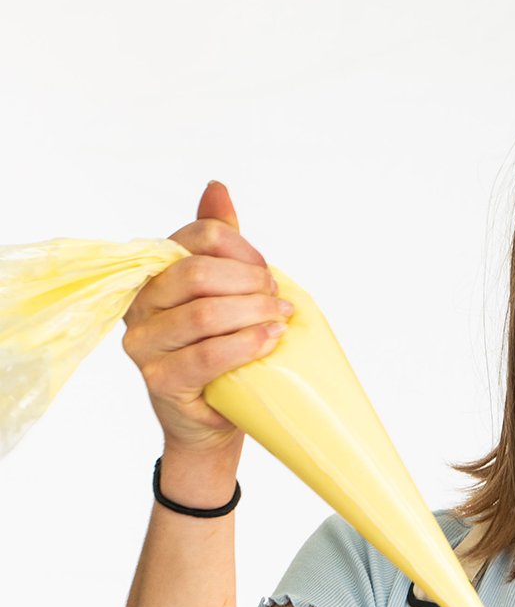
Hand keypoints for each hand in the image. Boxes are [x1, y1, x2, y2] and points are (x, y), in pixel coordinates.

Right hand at [123, 181, 290, 457]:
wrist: (213, 418)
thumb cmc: (221, 350)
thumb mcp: (224, 293)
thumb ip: (219, 243)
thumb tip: (217, 187)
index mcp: (154, 272)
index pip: (196, 238)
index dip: (241, 248)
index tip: (268, 270)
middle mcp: (140, 303)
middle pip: (197, 273)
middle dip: (249, 281)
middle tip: (279, 299)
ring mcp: (144, 342)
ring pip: (203, 314)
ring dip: (254, 313)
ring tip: (282, 320)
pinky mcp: (160, 379)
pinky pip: (207, 355)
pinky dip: (246, 344)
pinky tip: (271, 340)